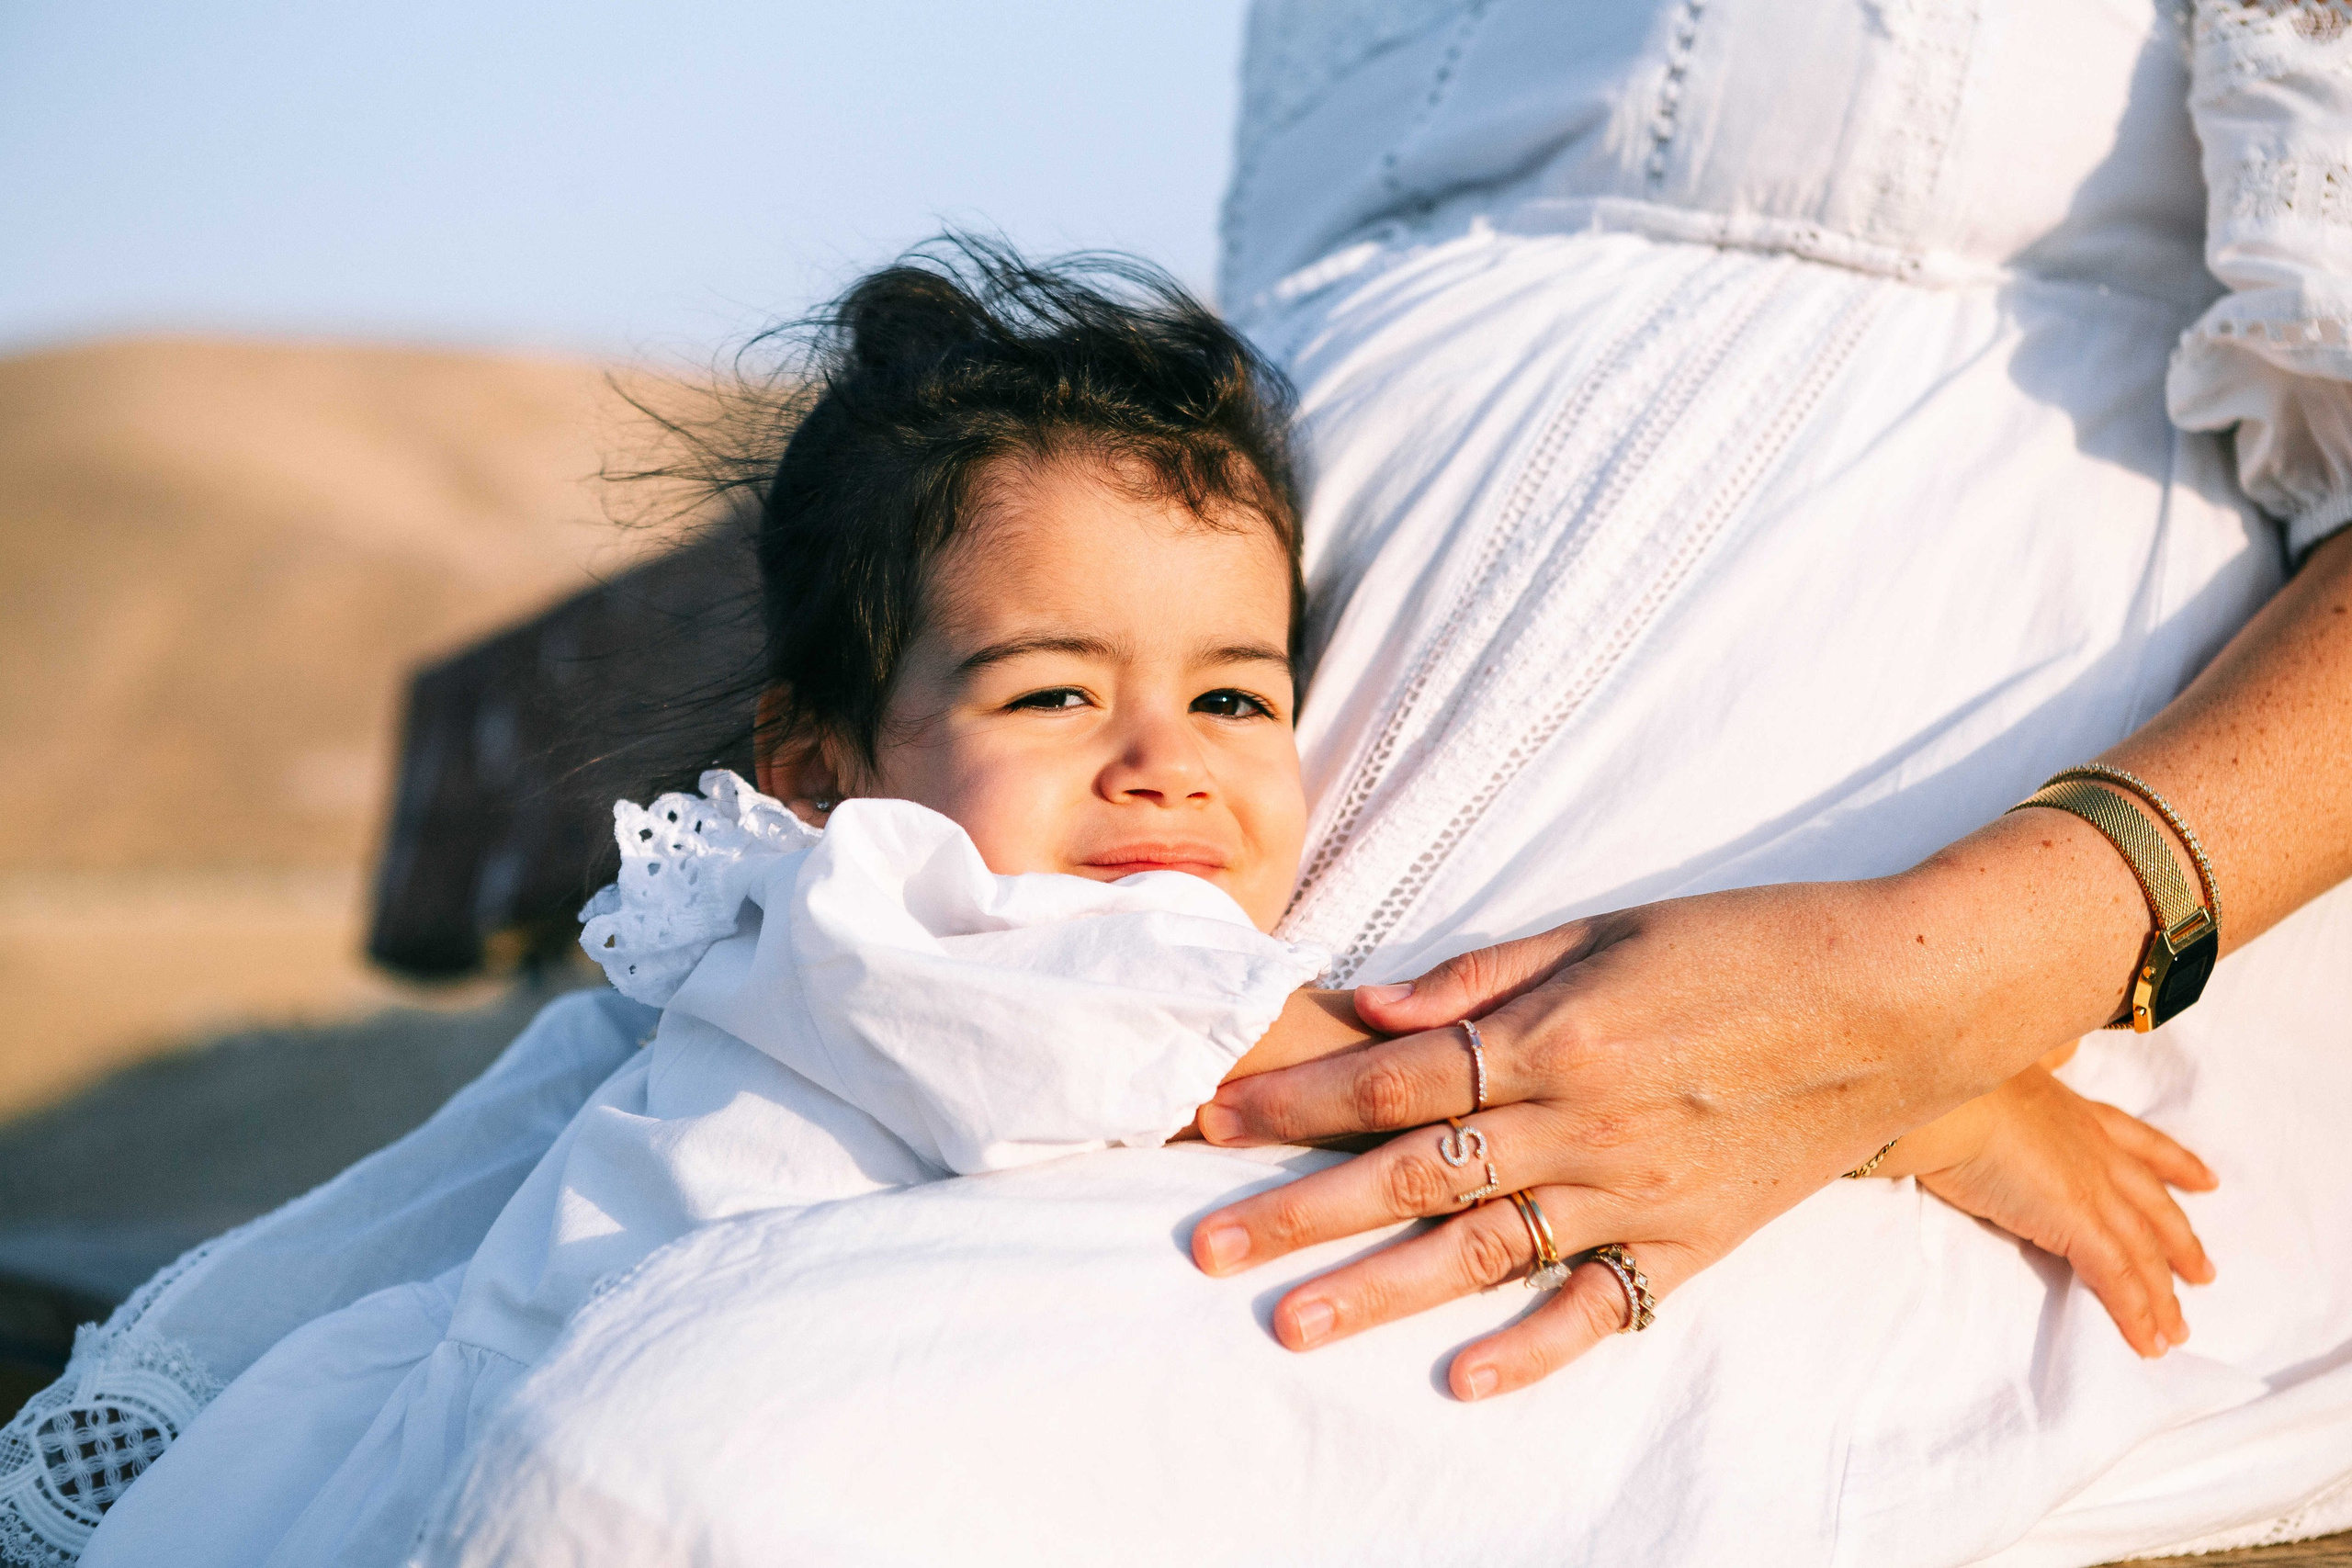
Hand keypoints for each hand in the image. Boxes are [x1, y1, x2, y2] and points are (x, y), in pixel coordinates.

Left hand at [1186, 821, 2154, 1399]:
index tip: (1214, 1121)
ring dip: (1380, 1291)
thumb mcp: (1604, 927)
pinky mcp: (1695, 1239)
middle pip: (1412, 1173)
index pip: (1391, 1077)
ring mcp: (1638, 1190)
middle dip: (1298, 1209)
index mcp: (1552, 1034)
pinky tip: (1462, 1381)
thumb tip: (1369, 1006)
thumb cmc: (1743, 941)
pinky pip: (1603, 1307)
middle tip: (1203, 1245)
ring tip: (1290, 1324)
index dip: (1294, 1101)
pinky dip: (1534, 1351)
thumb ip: (1481, 974)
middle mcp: (1581, 1121)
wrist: (1897, 998)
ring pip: (1482, 1251)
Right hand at [1877, 1060, 2216, 1356]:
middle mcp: (2097, 1150)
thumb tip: (2006, 1092)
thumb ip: (2014, 1096)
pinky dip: (2136, 1313)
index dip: (2177, 1164)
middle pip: (2154, 1206)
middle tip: (2203, 1273)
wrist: (1948, 1102)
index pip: (2141, 1142)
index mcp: (2077, 1114)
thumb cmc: (1954, 1090)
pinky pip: (2118, 1278)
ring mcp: (2094, 1189)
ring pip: (2143, 1251)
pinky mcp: (2079, 1225)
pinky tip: (2148, 1341)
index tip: (2207, 1181)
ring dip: (2161, 1296)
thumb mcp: (1995, 1082)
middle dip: (2181, 1242)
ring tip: (2175, 1330)